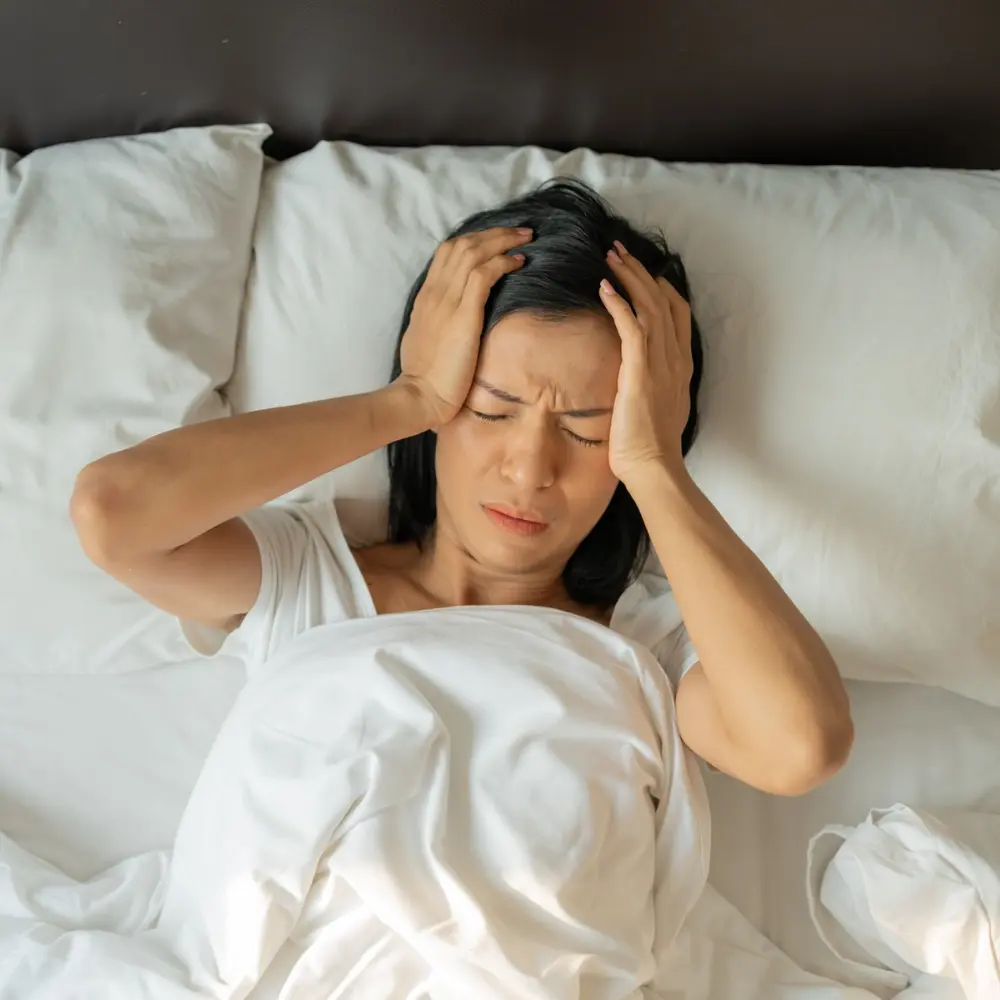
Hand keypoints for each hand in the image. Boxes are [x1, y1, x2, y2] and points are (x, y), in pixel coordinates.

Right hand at [398, 227, 531, 428]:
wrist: (420, 395)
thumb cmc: (426, 377)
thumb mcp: (429, 339)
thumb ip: (442, 321)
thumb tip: (459, 316)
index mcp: (426, 297)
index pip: (447, 253)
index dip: (475, 240)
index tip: (497, 241)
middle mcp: (435, 292)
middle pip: (462, 244)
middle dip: (494, 233)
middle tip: (520, 231)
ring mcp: (447, 301)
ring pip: (474, 252)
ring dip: (503, 240)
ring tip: (526, 239)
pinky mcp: (463, 314)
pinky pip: (483, 274)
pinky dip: (503, 262)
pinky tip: (520, 262)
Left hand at [600, 240, 693, 485]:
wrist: (653, 466)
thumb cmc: (649, 446)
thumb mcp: (657, 407)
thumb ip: (652, 384)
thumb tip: (636, 375)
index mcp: (680, 365)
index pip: (677, 312)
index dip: (661, 286)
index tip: (642, 271)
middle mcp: (675, 358)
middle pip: (663, 299)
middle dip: (641, 271)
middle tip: (618, 251)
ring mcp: (660, 363)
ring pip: (648, 305)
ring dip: (629, 277)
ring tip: (610, 257)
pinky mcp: (640, 371)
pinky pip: (632, 327)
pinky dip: (619, 304)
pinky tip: (604, 288)